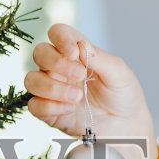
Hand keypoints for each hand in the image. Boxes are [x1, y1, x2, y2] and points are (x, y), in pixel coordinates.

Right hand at [24, 23, 157, 158]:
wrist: (125, 125)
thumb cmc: (122, 94)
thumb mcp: (119, 73)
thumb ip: (100, 58)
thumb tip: (80, 47)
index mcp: (76, 52)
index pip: (57, 33)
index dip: (60, 37)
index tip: (73, 52)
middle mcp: (59, 67)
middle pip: (40, 53)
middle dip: (56, 63)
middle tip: (80, 75)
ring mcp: (52, 89)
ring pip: (32, 79)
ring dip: (52, 87)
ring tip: (76, 97)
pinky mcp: (49, 112)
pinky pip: (34, 106)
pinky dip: (49, 107)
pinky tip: (69, 109)